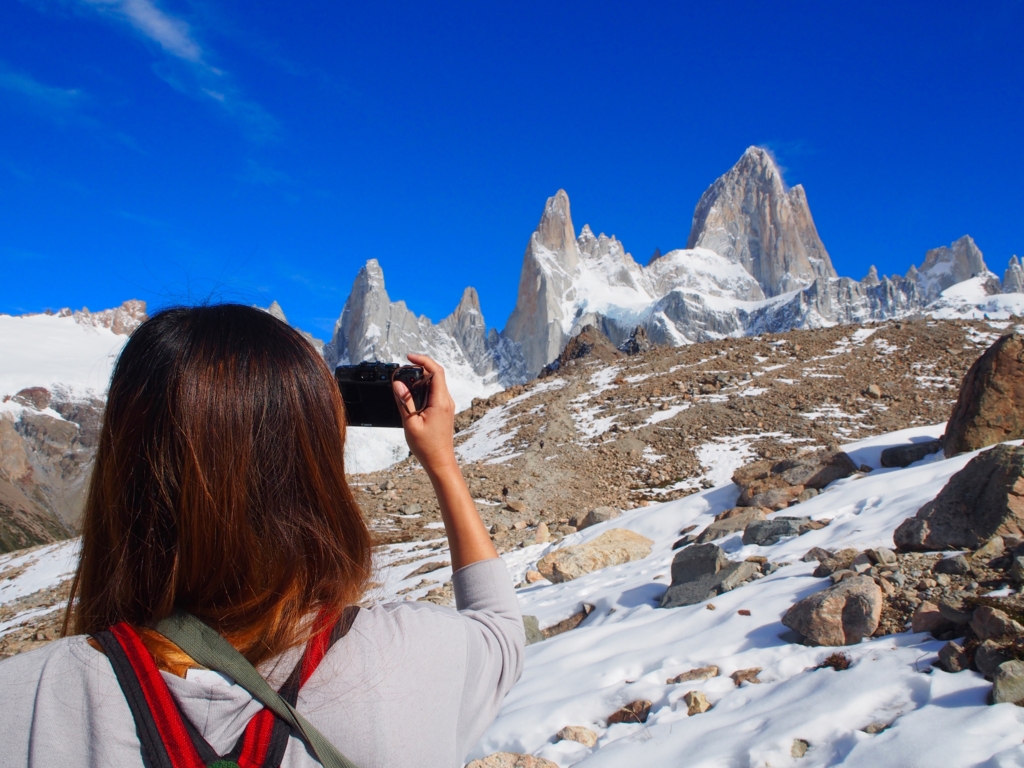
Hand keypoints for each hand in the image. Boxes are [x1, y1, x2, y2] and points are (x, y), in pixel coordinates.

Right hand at [393, 354, 457, 475]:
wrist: (440, 461)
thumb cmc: (426, 446)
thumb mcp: (410, 423)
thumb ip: (404, 401)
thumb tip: (397, 383)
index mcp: (440, 402)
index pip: (436, 371)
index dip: (423, 360)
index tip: (409, 357)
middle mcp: (446, 401)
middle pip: (436, 375)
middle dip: (420, 368)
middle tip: (404, 369)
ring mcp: (446, 405)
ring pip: (436, 383)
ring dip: (422, 378)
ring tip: (405, 382)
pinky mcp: (444, 410)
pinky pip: (435, 392)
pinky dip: (424, 388)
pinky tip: (413, 394)